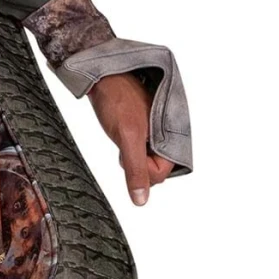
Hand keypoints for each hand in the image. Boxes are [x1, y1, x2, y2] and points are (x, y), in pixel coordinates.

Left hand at [87, 72, 173, 205]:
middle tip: (126, 140)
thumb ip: (136, 170)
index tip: (130, 149)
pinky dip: (127, 148)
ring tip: (123, 133)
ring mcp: (157, 134)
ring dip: (130, 155)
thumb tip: (141, 200)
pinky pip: (138, 150)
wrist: (104, 77)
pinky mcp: (145, 130)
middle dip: (135, 162)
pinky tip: (122, 133)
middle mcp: (169, 137)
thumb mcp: (126, 137)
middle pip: (152, 171)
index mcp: (173, 138)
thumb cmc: (117, 101)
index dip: (140, 168)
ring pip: (143, 161)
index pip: (160, 175)